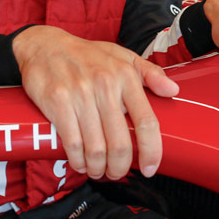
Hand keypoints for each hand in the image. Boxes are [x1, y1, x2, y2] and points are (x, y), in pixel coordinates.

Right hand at [13, 26, 178, 179]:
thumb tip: (174, 90)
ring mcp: (80, 95)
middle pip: (120, 144)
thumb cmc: (87, 55)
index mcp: (125, 76)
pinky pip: (72, 143)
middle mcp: (105, 85)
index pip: (147, 122)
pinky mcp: (57, 102)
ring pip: (96, 149)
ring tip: (97, 170)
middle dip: (120, 167)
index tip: (151, 168)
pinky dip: (78, 161)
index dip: (152, 151)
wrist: (44, 45)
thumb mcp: (122, 56)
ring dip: (98, 168)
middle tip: (116, 172)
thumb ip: (150, 73)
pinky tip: (80, 163)